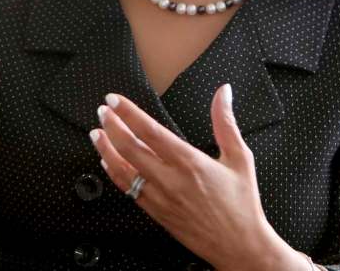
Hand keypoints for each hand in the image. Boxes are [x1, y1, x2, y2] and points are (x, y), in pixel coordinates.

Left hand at [89, 84, 300, 270]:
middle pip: (129, 148)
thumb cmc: (242, 204)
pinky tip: (109, 162)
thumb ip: (225, 122)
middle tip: (102, 112)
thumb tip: (224, 93)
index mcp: (189, 162)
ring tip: (97, 134)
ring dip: (106, 149)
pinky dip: (114, 173)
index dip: (128, 113)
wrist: (239, 245)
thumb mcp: (240, 157)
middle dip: (111, 126)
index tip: (115, 100)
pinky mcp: (156, 213)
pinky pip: (128, 190)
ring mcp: (160, 198)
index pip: (150, 131)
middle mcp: (170, 180)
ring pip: (123, 170)